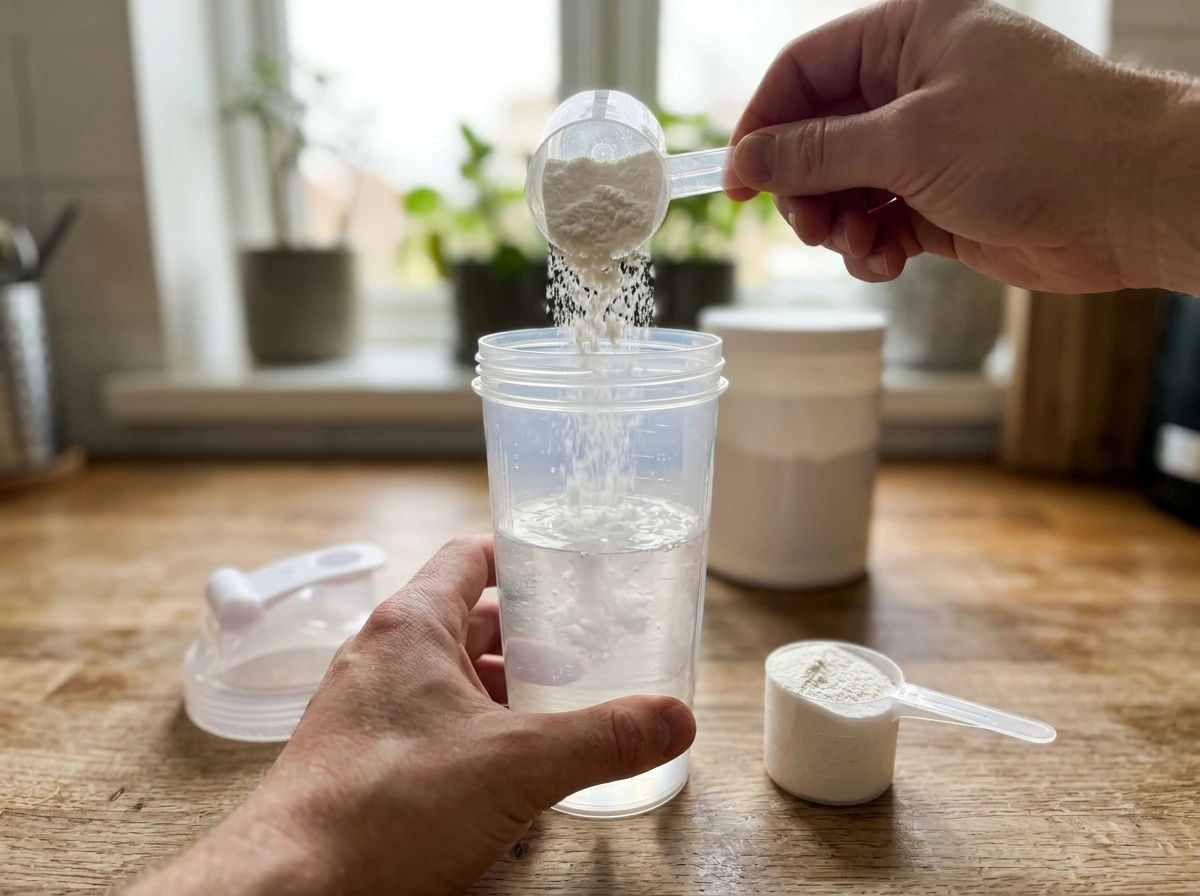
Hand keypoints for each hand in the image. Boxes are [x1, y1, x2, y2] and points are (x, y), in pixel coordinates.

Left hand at [129, 537, 695, 895]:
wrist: (292, 888)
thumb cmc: (377, 810)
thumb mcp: (516, 765)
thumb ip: (602, 739)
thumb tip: (671, 719)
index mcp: (411, 627)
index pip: (470, 558)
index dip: (521, 554)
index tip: (566, 562)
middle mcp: (383, 657)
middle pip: (467, 620)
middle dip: (528, 635)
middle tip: (585, 644)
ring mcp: (369, 709)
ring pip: (449, 677)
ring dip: (503, 689)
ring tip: (559, 707)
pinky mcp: (364, 759)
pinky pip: (431, 724)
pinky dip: (476, 730)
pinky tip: (510, 766)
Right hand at [727, 0, 1199, 292]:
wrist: (1130, 200)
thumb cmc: (1036, 142)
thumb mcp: (908, 140)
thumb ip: (817, 153)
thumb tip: (748, 161)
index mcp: (909, 37)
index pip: (805, 71)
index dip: (763, 126)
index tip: (737, 183)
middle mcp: (916, 86)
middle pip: (818, 136)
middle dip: (805, 188)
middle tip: (807, 226)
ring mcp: (930, 146)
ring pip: (844, 187)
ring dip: (838, 225)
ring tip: (860, 247)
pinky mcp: (943, 199)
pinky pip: (879, 222)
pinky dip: (872, 248)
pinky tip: (888, 263)